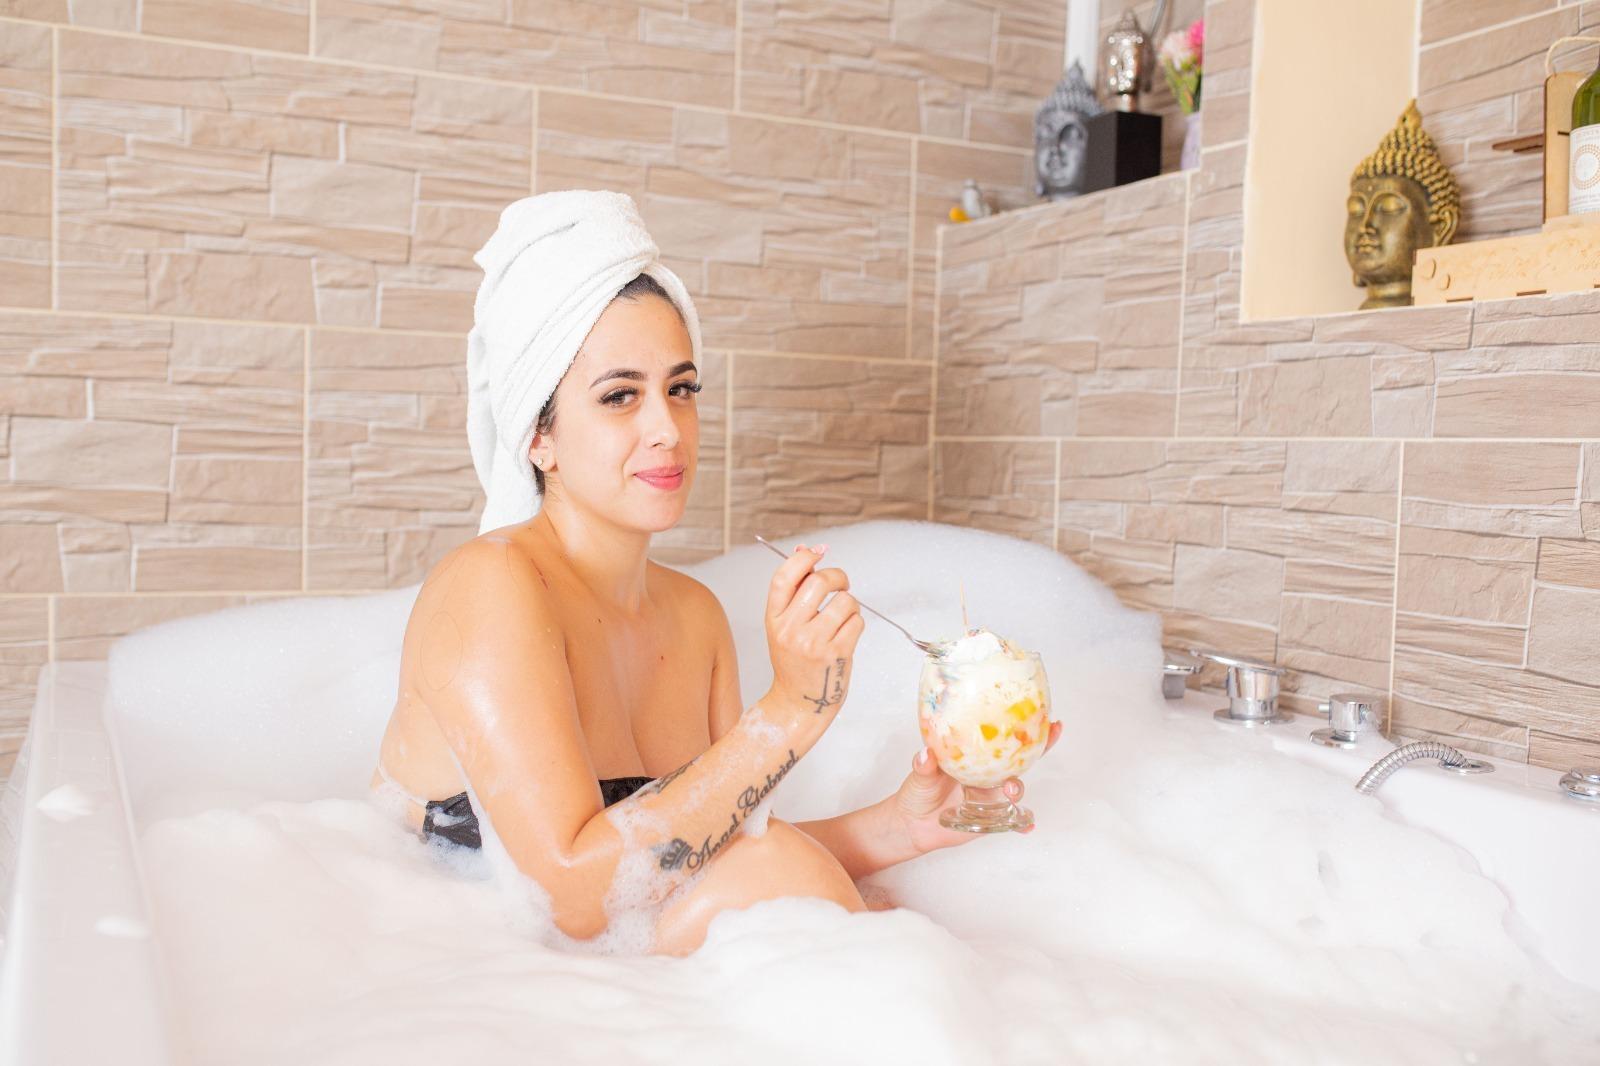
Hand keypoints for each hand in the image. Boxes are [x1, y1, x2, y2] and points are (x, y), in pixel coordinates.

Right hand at [762, 543, 862, 725]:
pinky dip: (856, 624)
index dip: (803, 558)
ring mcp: (814, 643)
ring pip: (845, 601)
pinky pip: (857, 621)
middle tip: (841, 584)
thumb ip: (795, 590)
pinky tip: (846, 635)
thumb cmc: (795, 659)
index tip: (818, 553)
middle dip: (837, 577)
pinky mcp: (837, 653)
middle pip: (819, 581)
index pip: (783, 577)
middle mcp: (791, 630)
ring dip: (850, 605)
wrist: (800, 702)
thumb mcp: (784, 625)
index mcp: (773, 619)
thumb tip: (808, 549)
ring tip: (842, 618)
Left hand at [887, 720, 1062, 853]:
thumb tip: (926, 754)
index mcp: (974, 757)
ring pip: (1014, 788)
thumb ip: (924, 766)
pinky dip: (1022, 823)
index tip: (1043, 715)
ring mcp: (991, 796)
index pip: (1000, 739)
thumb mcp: (919, 776)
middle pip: (1018, 760)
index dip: (1023, 727)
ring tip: (1011, 792)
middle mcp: (987, 774)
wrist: (912, 824)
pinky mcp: (991, 818)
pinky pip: (1012, 820)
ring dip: (1017, 788)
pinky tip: (1028, 827)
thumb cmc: (917, 792)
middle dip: (1037, 749)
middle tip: (1046, 740)